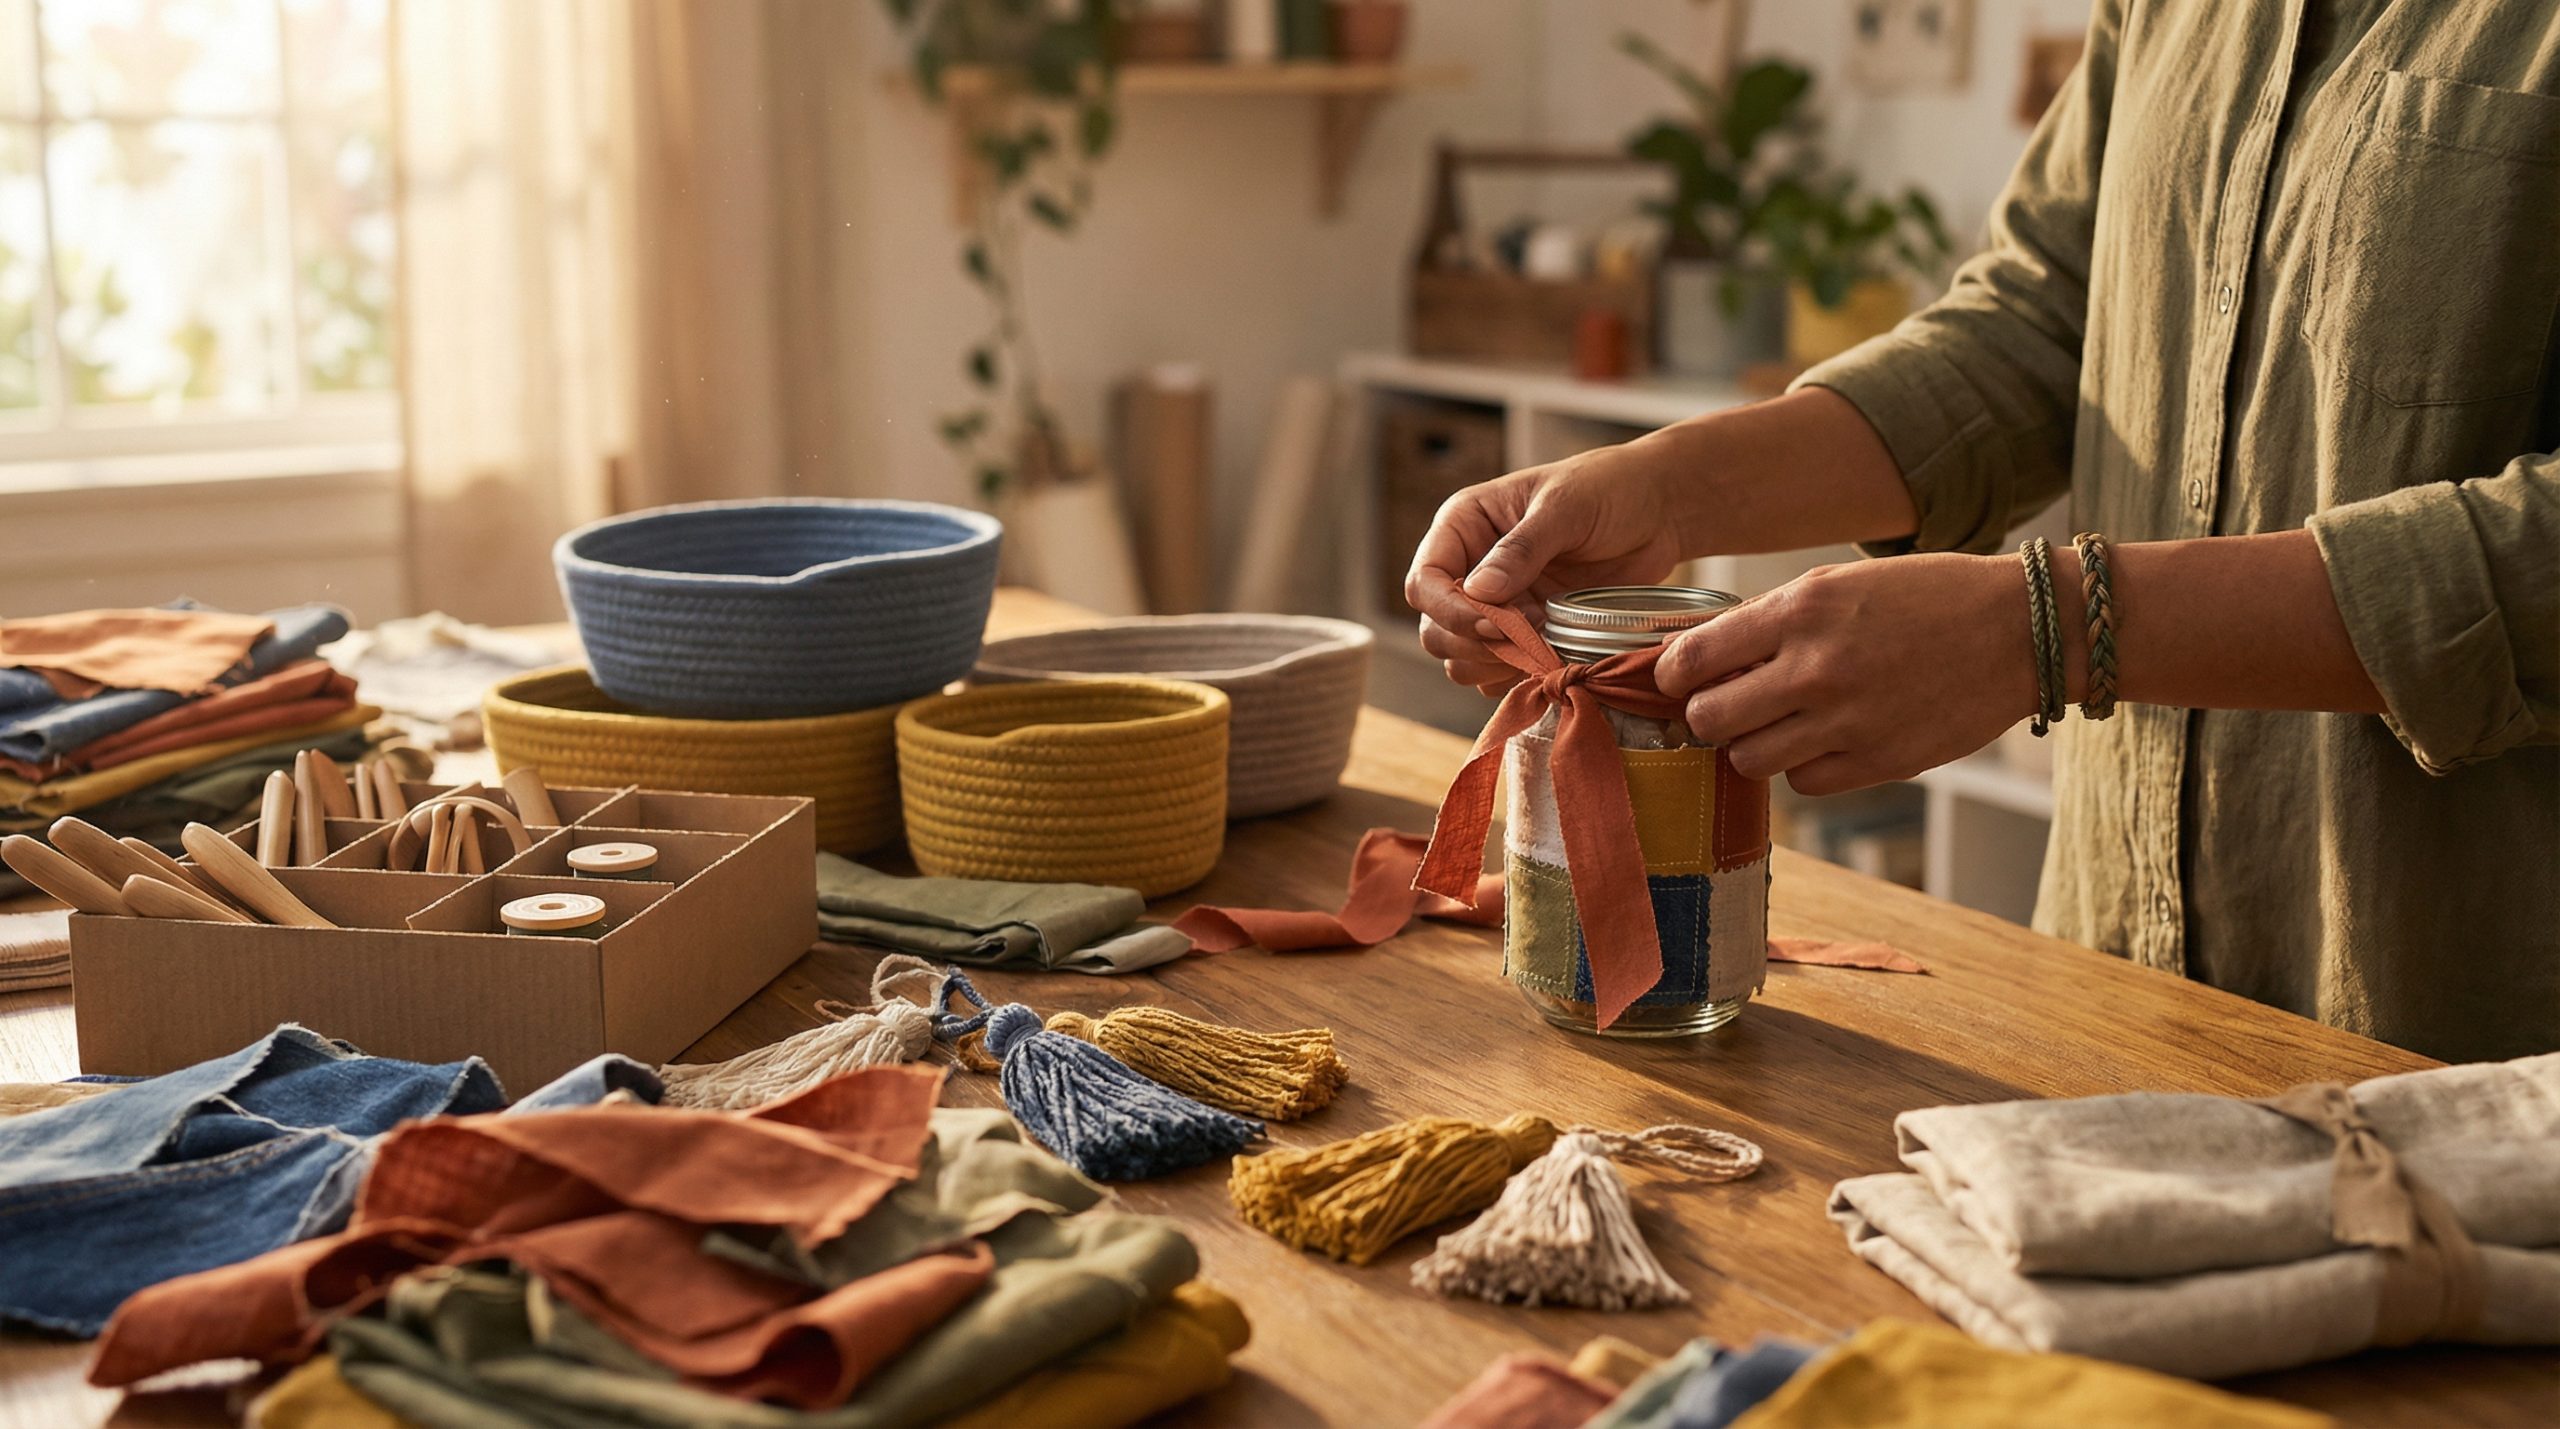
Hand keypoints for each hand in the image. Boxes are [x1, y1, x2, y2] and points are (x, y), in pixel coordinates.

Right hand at [1405, 445, 1687, 694]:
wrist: (1659, 511)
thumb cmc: (1611, 489)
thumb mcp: (1566, 507)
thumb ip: (1522, 549)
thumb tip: (1479, 591)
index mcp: (1465, 526)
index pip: (1426, 582)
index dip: (1451, 611)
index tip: (1495, 626)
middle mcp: (1471, 568)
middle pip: (1435, 628)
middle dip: (1474, 644)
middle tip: (1528, 639)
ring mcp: (1498, 605)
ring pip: (1462, 658)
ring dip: (1497, 664)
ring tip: (1545, 646)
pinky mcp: (1526, 633)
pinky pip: (1500, 673)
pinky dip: (1520, 676)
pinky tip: (1554, 657)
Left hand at [1654, 554, 2038, 794]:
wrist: (2018, 630)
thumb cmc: (1924, 597)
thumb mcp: (1839, 584)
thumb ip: (1770, 619)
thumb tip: (1702, 655)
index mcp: (1800, 612)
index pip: (1691, 659)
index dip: (1671, 674)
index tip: (1676, 678)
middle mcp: (1815, 669)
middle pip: (1708, 720)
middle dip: (1706, 715)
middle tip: (1725, 706)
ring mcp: (1846, 721)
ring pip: (1748, 760)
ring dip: (1751, 745)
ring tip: (1774, 724)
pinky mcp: (1878, 761)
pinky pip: (1804, 783)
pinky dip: (1803, 767)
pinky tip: (1822, 740)